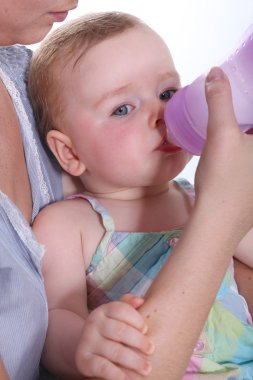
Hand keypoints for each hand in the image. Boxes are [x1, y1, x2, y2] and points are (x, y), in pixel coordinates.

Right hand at [75, 295, 153, 379]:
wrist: (85, 349)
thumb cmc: (109, 332)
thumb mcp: (115, 316)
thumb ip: (127, 306)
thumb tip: (140, 300)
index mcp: (103, 310)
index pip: (122, 310)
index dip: (136, 319)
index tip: (146, 330)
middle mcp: (93, 322)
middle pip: (120, 330)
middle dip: (139, 341)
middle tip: (151, 350)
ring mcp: (87, 341)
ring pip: (114, 351)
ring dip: (134, 361)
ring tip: (147, 368)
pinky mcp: (83, 359)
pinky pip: (102, 367)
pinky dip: (117, 375)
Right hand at [195, 67, 252, 242]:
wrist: (217, 222)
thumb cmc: (223, 180)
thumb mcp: (220, 134)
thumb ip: (219, 100)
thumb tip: (215, 73)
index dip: (251, 98)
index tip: (247, 85)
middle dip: (248, 112)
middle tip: (243, 99)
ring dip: (248, 128)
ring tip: (238, 116)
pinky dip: (248, 143)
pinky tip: (237, 139)